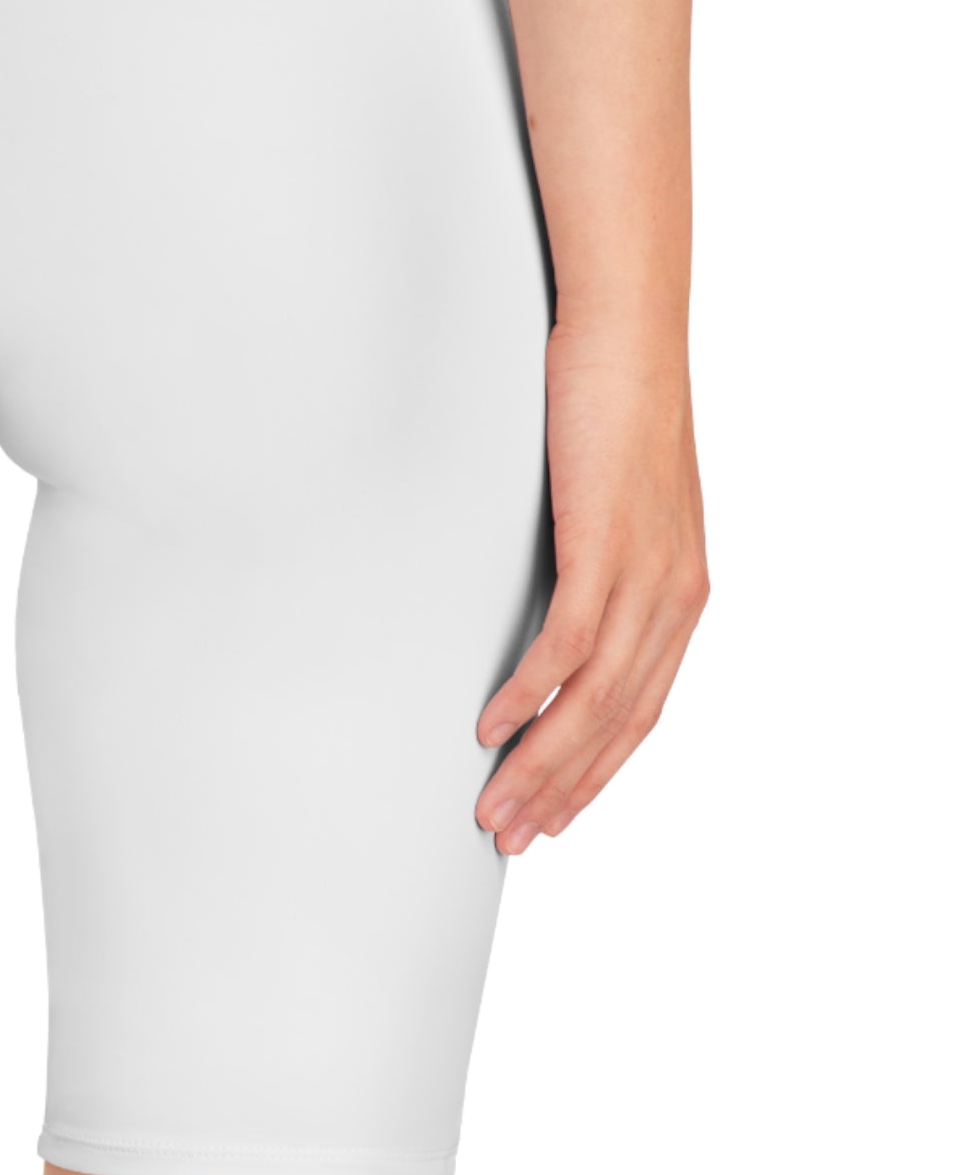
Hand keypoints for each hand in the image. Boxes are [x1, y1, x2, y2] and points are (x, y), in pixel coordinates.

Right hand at [475, 317, 707, 852]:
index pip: (641, 713)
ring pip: (594, 699)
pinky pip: (567, 644)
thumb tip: (558, 607)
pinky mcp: (607, 545)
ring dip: (540, 761)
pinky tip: (495, 723)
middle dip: (562, 790)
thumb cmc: (616, 410)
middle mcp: (675, 597)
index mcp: (680, 595)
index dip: (595, 774)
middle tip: (510, 834)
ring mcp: (646, 575)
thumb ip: (605, 564)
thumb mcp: (620, 505)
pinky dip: (529, 693)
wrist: (629, 339)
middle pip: (619, 724)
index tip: (551, 816)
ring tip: (494, 801)